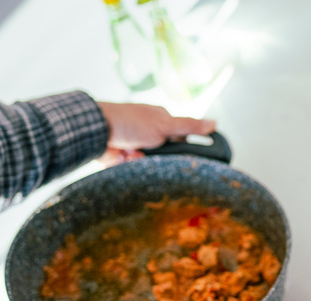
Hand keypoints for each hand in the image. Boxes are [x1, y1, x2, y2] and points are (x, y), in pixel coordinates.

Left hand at [97, 102, 215, 164]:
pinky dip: (127, 164)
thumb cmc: (129, 121)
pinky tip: (121, 156)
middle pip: (164, 155)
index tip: (176, 154)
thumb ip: (190, 126)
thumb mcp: (164, 124)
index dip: (178, 148)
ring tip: (131, 152)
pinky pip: (131, 168)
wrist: (96, 130)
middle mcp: (149, 133)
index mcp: (161, 122)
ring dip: (139, 161)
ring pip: (148, 164)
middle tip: (149, 151)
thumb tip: (214, 123)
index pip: (180, 140)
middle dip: (156, 158)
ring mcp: (135, 144)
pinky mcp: (122, 157)